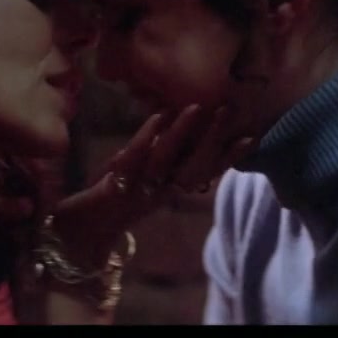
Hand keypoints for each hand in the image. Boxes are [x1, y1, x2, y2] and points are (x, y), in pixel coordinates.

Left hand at [106, 105, 253, 205]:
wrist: (85, 230)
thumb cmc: (119, 197)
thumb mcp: (146, 177)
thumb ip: (166, 157)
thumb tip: (184, 123)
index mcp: (172, 189)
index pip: (207, 172)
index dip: (230, 157)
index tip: (252, 137)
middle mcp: (161, 191)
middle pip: (194, 166)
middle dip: (212, 138)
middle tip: (227, 109)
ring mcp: (139, 189)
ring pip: (166, 159)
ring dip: (182, 133)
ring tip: (196, 107)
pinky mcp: (115, 188)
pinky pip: (133, 158)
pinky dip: (147, 137)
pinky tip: (158, 117)